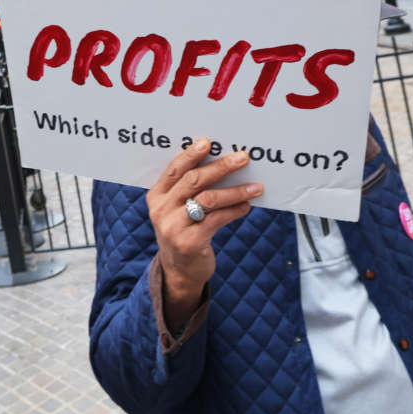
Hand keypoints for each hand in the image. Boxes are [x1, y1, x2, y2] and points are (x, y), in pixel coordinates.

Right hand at [146, 137, 262, 332]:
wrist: (179, 270)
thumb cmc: (183, 230)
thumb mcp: (176, 209)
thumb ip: (188, 190)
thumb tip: (222, 163)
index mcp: (156, 195)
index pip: (174, 169)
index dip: (191, 154)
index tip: (209, 143)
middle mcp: (161, 209)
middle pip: (193, 181)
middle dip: (220, 167)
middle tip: (242, 158)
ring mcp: (174, 227)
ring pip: (208, 199)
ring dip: (235, 191)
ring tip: (256, 187)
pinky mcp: (190, 242)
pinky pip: (217, 220)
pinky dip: (235, 211)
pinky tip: (246, 206)